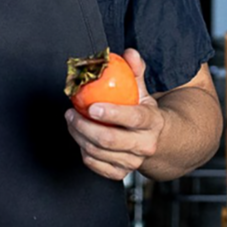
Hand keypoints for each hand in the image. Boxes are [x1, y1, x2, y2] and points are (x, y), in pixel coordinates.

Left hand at [64, 48, 165, 179]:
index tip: (91, 107)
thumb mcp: (143, 90)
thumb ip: (135, 70)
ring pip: (99, 152)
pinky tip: (81, 138)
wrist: (156, 140)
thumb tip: (129, 53)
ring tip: (71, 121)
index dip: (112, 114)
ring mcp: (133, 161)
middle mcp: (145, 144)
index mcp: (152, 122)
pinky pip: (96, 165)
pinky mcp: (121, 173)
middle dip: (84, 126)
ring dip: (78, 136)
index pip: (134, 118)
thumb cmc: (143, 111)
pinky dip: (84, 152)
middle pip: (110, 140)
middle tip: (71, 113)